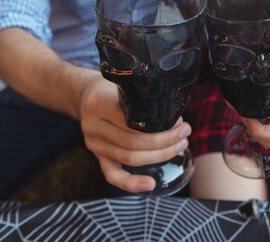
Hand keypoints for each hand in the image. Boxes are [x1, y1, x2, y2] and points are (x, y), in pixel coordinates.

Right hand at [78, 74, 191, 192]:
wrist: (84, 94)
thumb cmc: (110, 88)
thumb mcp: (122, 83)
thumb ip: (141, 97)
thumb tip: (176, 116)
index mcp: (98, 104)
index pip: (132, 122)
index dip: (160, 127)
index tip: (180, 122)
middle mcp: (93, 126)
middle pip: (132, 143)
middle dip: (164, 142)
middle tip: (185, 134)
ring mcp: (94, 144)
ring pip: (128, 158)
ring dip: (158, 156)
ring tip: (179, 147)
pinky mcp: (97, 156)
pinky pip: (113, 175)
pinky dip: (131, 184)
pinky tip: (150, 185)